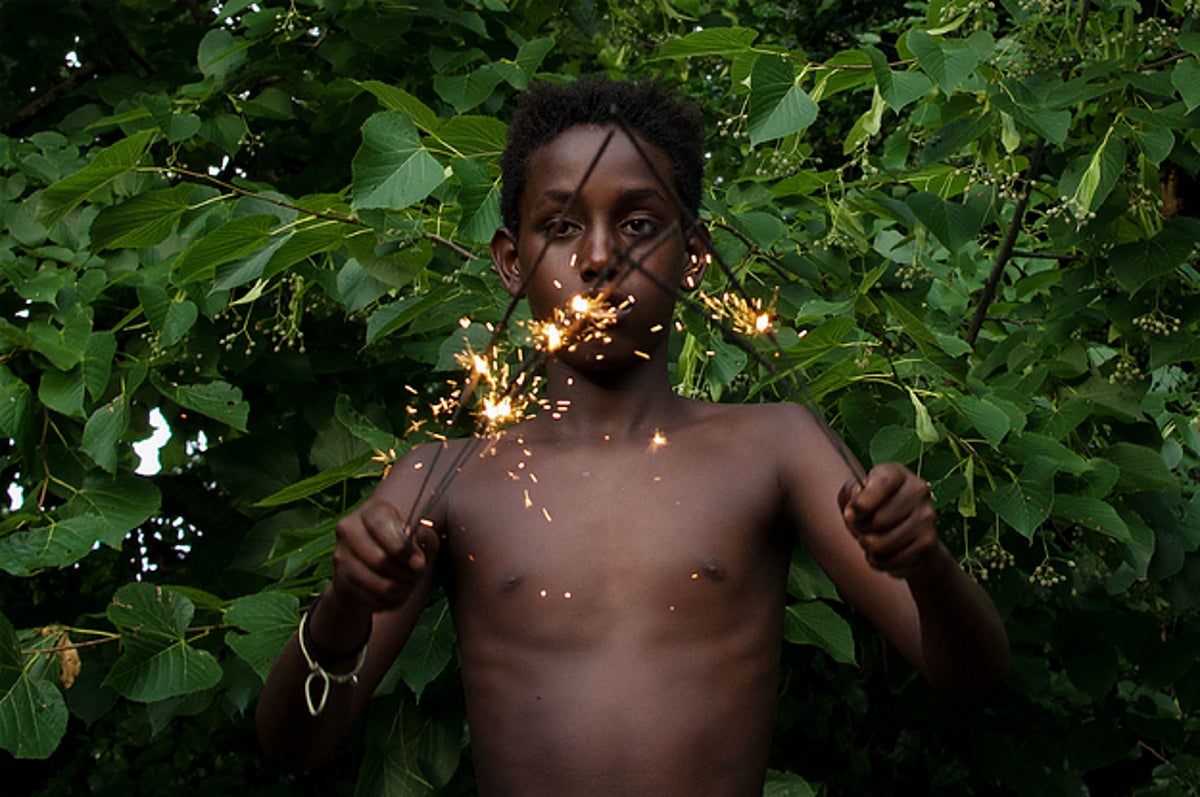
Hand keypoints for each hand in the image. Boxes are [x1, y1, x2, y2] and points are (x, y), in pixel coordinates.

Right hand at [329, 498, 439, 614]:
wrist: (368, 564)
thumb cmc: (399, 544)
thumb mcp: (416, 535)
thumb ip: (423, 535)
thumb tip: (418, 539)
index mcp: (370, 512)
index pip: (382, 526)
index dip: (403, 548)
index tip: (420, 563)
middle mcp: (349, 531)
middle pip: (381, 560)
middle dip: (406, 573)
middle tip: (418, 575)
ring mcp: (342, 558)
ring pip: (379, 585)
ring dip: (401, 589)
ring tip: (410, 585)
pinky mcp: (341, 583)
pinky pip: (372, 600)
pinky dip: (391, 601)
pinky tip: (397, 593)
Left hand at [838, 463, 939, 579]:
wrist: (907, 534)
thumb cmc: (873, 510)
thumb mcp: (855, 496)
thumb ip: (849, 495)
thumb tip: (855, 506)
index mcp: (897, 473)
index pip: (882, 484)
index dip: (862, 503)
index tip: (850, 515)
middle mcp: (918, 490)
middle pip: (878, 520)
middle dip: (861, 530)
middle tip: (861, 529)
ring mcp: (927, 517)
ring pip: (882, 544)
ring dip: (868, 548)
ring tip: (870, 542)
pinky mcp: (928, 543)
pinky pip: (891, 560)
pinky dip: (878, 561)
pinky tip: (882, 554)